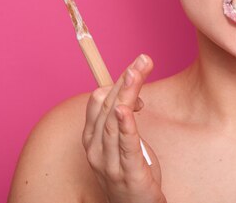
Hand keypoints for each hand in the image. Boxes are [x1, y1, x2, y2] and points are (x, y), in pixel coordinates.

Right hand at [82, 54, 165, 202]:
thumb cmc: (130, 175)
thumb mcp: (121, 144)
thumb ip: (121, 122)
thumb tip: (131, 97)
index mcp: (92, 139)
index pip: (99, 101)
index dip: (118, 83)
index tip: (137, 66)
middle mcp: (96, 148)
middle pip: (107, 105)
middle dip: (125, 79)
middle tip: (143, 60)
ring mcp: (109, 161)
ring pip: (114, 119)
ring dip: (127, 93)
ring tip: (137, 72)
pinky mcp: (127, 172)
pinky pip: (125, 145)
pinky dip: (125, 125)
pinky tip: (128, 109)